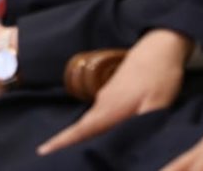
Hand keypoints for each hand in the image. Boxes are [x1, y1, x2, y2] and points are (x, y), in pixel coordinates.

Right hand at [39, 29, 190, 153]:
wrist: (158, 46)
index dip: (62, 140)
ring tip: (80, 151)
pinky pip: (101, 115)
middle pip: (83, 128)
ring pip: (93, 122)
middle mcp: (104, 103)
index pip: (82, 129)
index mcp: (111, 108)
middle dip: (68, 142)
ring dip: (84, 136)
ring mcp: (107, 96)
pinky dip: (97, 127)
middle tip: (57, 156)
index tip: (43, 149)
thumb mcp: (158, 104)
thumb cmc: (159, 75)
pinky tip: (106, 134)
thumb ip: (143, 126)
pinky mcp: (114, 93)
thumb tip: (133, 145)